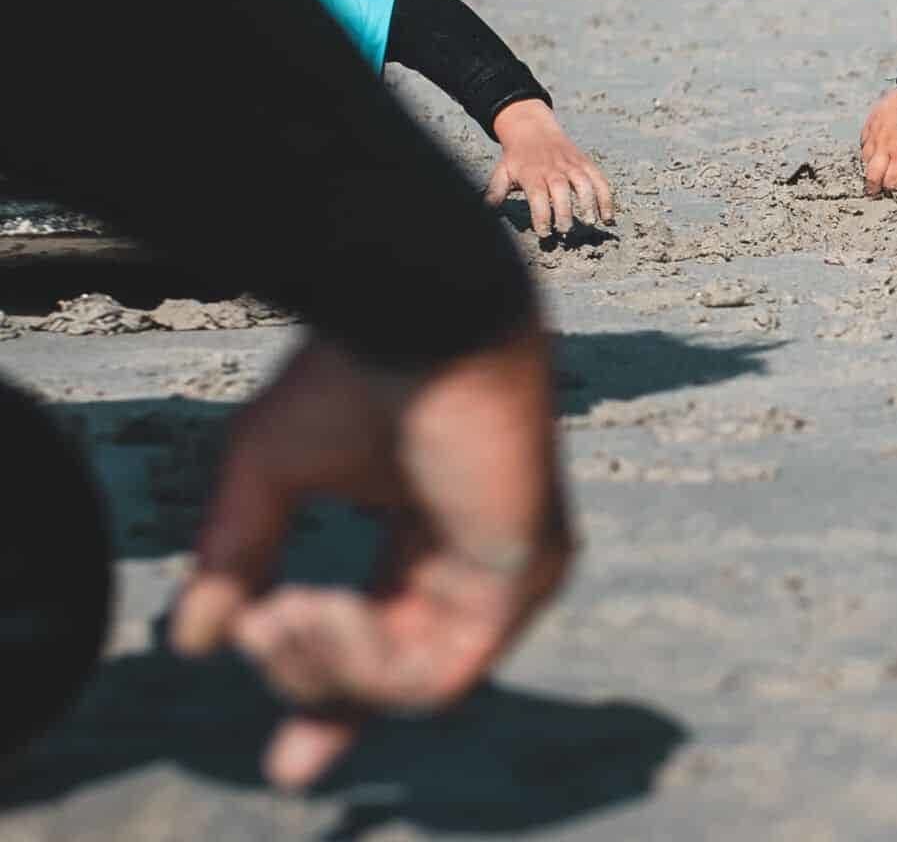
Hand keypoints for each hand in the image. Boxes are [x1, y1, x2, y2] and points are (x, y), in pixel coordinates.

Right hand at [170, 322, 572, 791]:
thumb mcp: (271, 473)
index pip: (389, 640)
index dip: (332, 697)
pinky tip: (314, 604)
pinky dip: (362, 663)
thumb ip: (239, 557)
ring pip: (411, 686)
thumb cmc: (355, 368)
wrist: (418, 313)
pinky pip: (437, 676)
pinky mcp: (523, 576)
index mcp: (434, 534)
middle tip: (259, 633)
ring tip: (278, 605)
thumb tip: (193, 641)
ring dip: (325, 663)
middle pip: (405, 677)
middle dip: (320, 690)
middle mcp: (479, 561)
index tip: (288, 763)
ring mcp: (510, 572)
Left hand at [484, 100, 613, 237]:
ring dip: (589, 203)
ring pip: (584, 183)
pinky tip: (607, 216)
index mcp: (532, 174)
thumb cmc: (516, 158)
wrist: (533, 129)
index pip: (538, 196)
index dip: (541, 215)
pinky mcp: (585, 164)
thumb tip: (485, 212)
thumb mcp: (502, 173)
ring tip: (590, 222)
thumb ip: (495, 193)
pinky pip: (599, 180)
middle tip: (566, 231)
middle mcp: (553, 169)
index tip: (544, 233)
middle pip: (561, 191)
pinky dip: (606, 197)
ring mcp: (571, 165)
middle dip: (565, 211)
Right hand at [860, 87, 896, 196]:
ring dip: (869, 168)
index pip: (890, 181)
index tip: (893, 191)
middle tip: (873, 193)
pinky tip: (871, 152)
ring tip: (873, 173)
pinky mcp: (871, 122)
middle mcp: (884, 146)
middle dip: (872, 187)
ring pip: (864, 158)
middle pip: (872, 174)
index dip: (891, 189)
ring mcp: (875, 133)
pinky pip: (862, 141)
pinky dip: (866, 150)